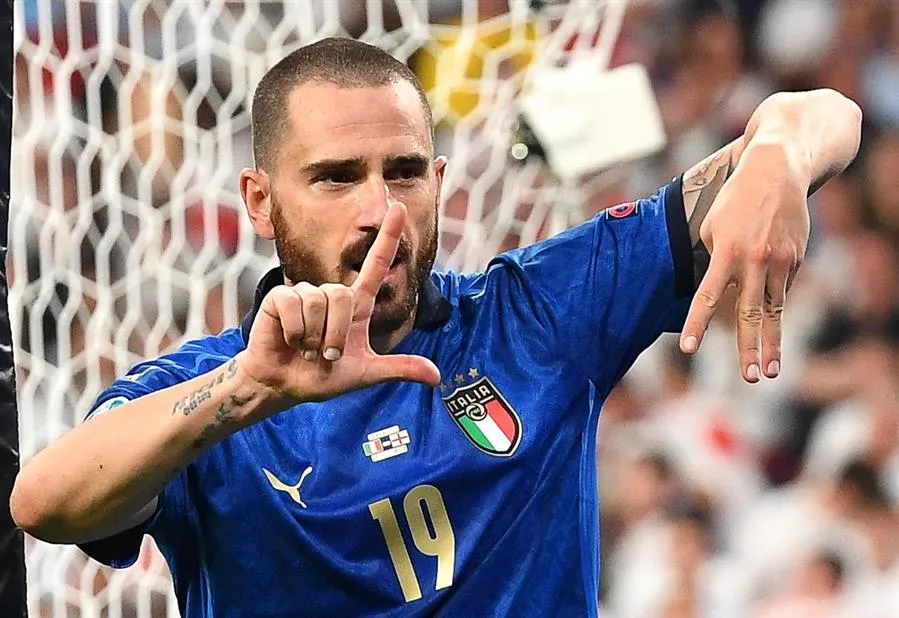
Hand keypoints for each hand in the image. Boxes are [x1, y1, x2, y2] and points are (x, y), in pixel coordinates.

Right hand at [240, 203, 440, 407]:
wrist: (283, 385)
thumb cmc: (322, 377)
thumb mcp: (365, 373)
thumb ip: (398, 368)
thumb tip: (436, 377)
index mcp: (357, 304)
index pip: (377, 264)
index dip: (388, 236)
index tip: (398, 208)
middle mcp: (332, 293)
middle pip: (344, 295)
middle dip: (335, 334)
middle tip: (326, 355)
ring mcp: (306, 293)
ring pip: (320, 301)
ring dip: (315, 336)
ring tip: (307, 350)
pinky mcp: (280, 298)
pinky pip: (295, 305)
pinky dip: (295, 331)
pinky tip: (290, 340)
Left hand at [679, 143, 809, 382]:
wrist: (778, 170)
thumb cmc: (735, 199)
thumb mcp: (712, 225)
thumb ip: (714, 260)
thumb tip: (719, 290)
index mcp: (726, 252)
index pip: (707, 297)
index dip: (697, 324)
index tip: (688, 349)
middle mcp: (754, 261)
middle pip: (750, 314)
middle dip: (749, 349)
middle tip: (749, 378)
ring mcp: (779, 262)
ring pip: (774, 311)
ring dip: (772, 344)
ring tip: (770, 371)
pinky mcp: (796, 260)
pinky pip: (781, 291)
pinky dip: (774, 309)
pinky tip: (772, 328)